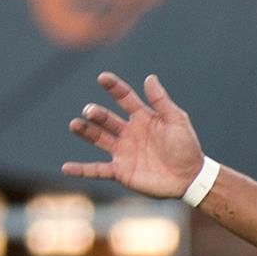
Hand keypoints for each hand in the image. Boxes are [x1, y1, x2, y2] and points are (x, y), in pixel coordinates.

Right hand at [63, 72, 204, 198]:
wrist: (190, 178)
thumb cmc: (187, 148)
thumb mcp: (177, 121)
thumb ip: (161, 101)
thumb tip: (150, 77)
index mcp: (142, 117)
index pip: (124, 98)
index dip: (114, 87)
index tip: (103, 78)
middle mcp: (128, 132)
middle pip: (106, 118)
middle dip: (96, 114)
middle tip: (91, 112)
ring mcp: (123, 151)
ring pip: (97, 138)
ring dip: (85, 131)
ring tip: (75, 125)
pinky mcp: (121, 171)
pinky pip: (97, 169)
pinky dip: (81, 170)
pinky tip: (66, 168)